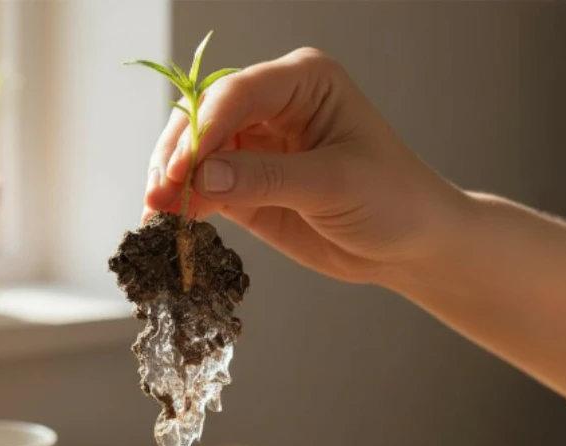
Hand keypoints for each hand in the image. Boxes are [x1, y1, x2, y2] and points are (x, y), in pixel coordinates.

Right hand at [144, 48, 468, 285]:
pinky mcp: (242, 182)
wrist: (409, 244)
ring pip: (192, 152)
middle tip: (159, 195)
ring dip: (170, 182)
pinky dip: (181, 205)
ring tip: (156, 216)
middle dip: (177, 156)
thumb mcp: (335, 184)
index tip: (180, 170)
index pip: (237, 93)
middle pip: (203, 117)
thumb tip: (204, 177)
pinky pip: (200, 187)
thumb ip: (268, 178)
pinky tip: (167, 225)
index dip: (203, 129)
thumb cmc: (393, 200)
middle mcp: (272, 104)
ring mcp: (254, 144)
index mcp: (303, 81)